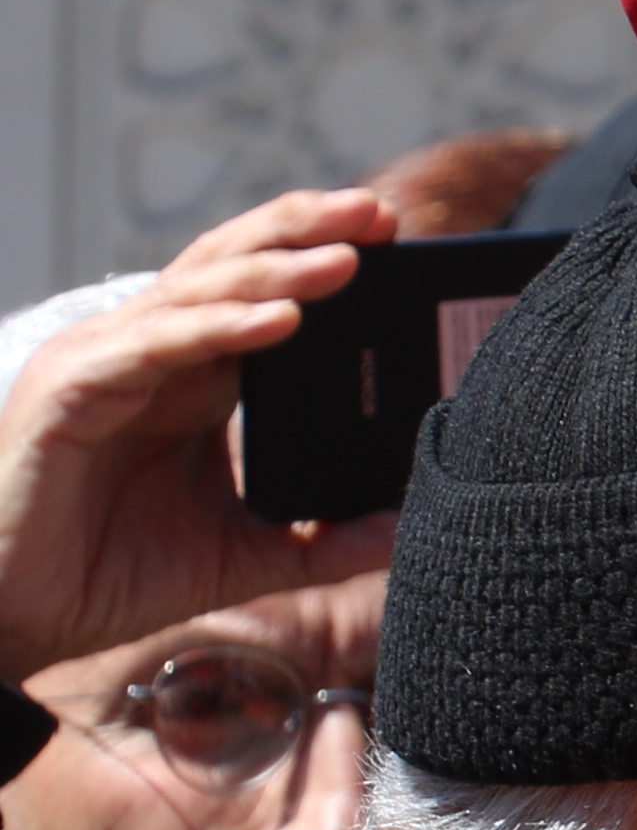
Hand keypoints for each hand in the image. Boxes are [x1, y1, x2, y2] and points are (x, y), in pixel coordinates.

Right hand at [0, 188, 404, 678]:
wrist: (20, 615)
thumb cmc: (115, 574)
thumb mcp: (246, 557)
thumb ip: (324, 542)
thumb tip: (405, 529)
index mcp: (191, 379)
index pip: (259, 294)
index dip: (316, 258)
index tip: (394, 240)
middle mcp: (147, 355)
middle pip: (229, 268)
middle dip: (304, 232)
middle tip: (382, 213)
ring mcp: (105, 364)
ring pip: (196, 293)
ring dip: (275, 270)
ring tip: (347, 258)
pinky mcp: (71, 392)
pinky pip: (154, 346)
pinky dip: (217, 328)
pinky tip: (280, 321)